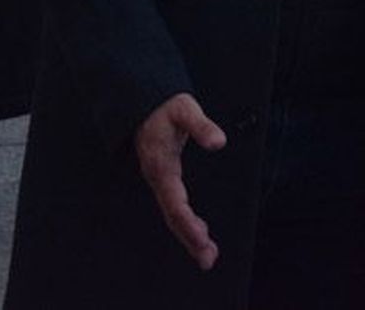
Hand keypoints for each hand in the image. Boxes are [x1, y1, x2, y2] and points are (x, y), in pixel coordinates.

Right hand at [134, 93, 227, 270]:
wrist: (145, 103)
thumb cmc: (166, 107)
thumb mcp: (185, 110)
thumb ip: (201, 126)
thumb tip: (219, 142)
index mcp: (161, 166)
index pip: (175, 202)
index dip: (188, 222)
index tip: (203, 238)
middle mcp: (158, 178)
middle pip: (173, 216)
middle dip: (190, 239)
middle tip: (208, 259)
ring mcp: (160, 180)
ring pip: (173, 215)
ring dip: (189, 236)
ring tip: (207, 256)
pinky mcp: (165, 180)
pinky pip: (174, 207)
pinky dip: (186, 224)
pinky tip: (200, 234)